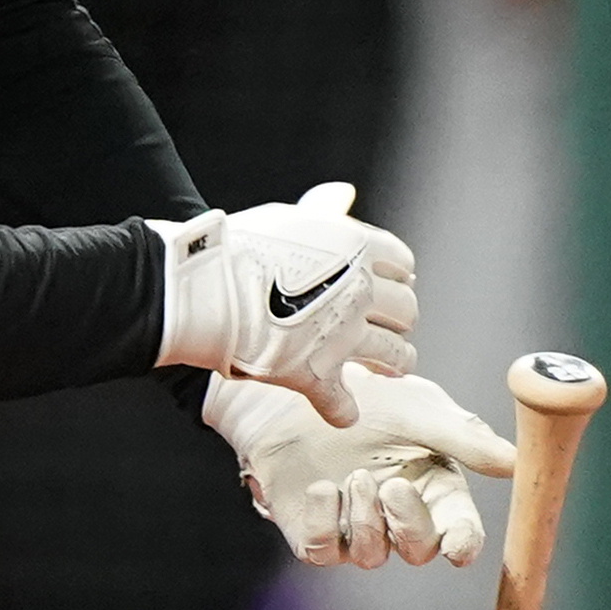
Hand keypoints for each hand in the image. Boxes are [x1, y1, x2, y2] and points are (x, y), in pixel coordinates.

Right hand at [154, 182, 418, 422]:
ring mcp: (341, 335)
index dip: (398, 278)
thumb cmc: (240, 247)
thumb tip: (344, 196)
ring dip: (395, 364)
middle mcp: (360, 292)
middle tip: (389, 328)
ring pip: (393, 356)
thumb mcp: (291, 218)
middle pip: (406, 311)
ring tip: (389, 369)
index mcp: (359, 249)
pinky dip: (342, 411)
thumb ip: (324, 211)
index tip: (391, 287)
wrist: (204, 287)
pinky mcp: (314, 373)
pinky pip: (341, 403)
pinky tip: (343, 413)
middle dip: (400, 321)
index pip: (402, 266)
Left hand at [208, 365, 514, 567]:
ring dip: (366, 519)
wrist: (297, 387)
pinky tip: (323, 488)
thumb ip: (465, 437)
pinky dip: (326, 523)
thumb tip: (515, 462)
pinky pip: (322, 551)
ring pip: (371, 554)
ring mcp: (354, 527)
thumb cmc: (366, 396)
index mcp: (434, 488)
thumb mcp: (420, 409)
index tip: (460, 548)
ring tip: (354, 475)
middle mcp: (397, 515)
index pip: (459, 530)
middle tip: (392, 487)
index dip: (463, 542)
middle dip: (409, 525)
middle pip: (418, 550)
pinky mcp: (313, 531)